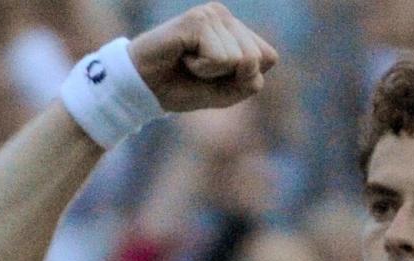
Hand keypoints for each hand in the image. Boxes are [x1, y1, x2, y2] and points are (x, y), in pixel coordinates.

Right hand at [127, 2, 278, 111]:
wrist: (144, 88)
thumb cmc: (182, 87)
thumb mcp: (225, 92)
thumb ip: (250, 80)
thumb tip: (251, 60)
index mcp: (236, 29)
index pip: (269, 58)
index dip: (245, 78)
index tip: (215, 76)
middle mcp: (225, 16)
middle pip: (257, 59)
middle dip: (229, 77)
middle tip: (199, 70)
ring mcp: (212, 14)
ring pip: (240, 60)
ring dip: (211, 73)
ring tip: (189, 62)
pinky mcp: (197, 20)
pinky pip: (220, 59)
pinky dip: (201, 68)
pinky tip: (183, 57)